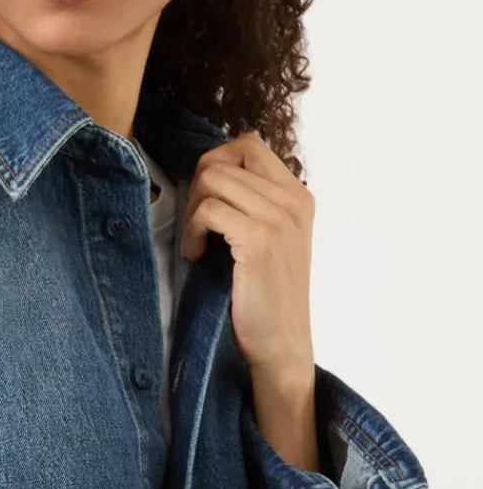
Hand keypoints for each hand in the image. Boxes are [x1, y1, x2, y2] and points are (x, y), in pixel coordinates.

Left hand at [180, 131, 321, 471]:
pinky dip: (192, 231)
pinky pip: (209, 210)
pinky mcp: (260, 239)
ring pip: (213, 179)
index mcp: (297, 195)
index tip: (204, 205)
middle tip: (195, 228)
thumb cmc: (264, 299)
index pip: (247, 144)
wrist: (281, 344)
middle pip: (225, 157)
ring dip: (191, 212)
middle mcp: (293, 199)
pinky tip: (197, 256)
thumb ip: (250, 207)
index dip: (214, 166)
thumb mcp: (266, 242)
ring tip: (197, 245)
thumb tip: (208, 178)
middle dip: (197, 188)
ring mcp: (279, 217)